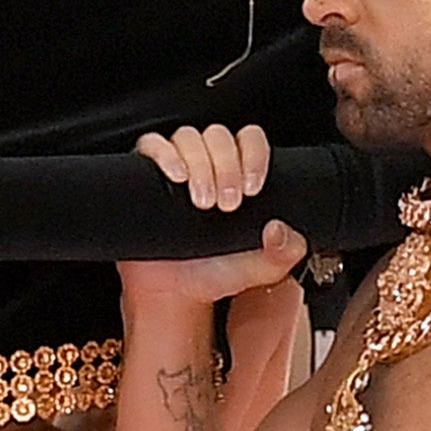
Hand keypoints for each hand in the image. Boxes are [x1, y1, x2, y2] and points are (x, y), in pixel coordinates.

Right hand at [121, 124, 305, 314]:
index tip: (252, 188)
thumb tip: (280, 229)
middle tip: (227, 204)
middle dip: (226, 167)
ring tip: (202, 202)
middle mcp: (208, 164)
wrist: (173, 294)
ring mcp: (177, 165)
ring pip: (188, 137)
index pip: (250, 140)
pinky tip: (176, 177)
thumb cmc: (213, 273)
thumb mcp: (261, 268)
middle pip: (219, 136)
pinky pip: (152, 145)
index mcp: (238, 174)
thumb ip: (285, 253)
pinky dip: (165, 155)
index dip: (254, 155)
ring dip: (199, 164)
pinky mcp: (146, 172)